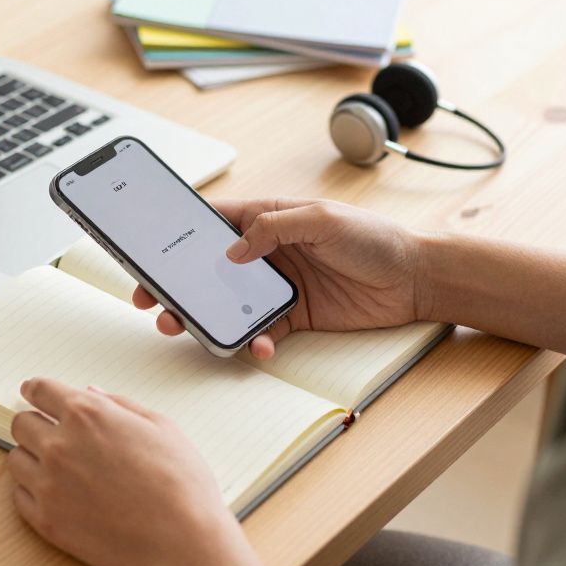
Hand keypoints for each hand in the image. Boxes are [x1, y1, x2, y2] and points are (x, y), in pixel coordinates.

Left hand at [8, 378, 275, 565]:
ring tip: (57, 467)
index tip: (34, 392)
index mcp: (88, 415)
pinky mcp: (45, 520)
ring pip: (15, 458)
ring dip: (31, 457)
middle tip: (52, 433)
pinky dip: (33, 491)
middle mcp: (60, 445)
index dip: (36, 389)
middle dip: (35, 423)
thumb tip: (92, 394)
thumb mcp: (160, 427)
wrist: (181, 541)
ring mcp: (49, 484)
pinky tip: (57, 493)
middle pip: (21, 423)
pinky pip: (20, 496)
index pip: (41, 390)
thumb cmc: (180, 484)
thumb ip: (119, 405)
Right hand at [133, 198, 423, 358]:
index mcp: (268, 219)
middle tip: (151, 300)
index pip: (214, 222)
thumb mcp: (323, 218)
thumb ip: (275, 227)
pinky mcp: (294, 317)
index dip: (179, 235)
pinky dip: (255, 343)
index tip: (149, 250)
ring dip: (204, 318)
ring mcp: (278, 287)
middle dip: (176, 284)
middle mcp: (267, 253)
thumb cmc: (375, 238)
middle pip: (208, 269)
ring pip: (227, 305)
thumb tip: (234, 250)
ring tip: (184, 328)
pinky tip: (261, 347)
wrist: (416, 279)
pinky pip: (262, 332)